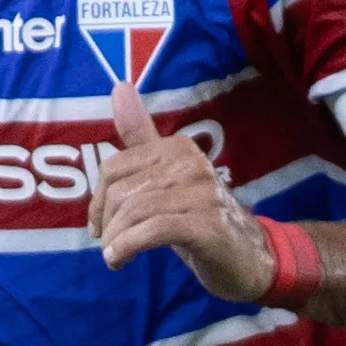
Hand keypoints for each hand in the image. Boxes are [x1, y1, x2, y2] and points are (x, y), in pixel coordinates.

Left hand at [90, 81, 270, 299]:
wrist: (248, 257)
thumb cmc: (200, 218)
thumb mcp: (167, 178)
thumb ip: (142, 137)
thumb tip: (120, 86)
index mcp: (178, 148)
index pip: (114, 168)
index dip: (98, 201)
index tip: (99, 226)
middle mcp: (192, 163)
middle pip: (122, 192)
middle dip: (107, 224)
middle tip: (108, 246)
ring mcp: (204, 194)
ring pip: (136, 212)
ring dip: (116, 241)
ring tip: (114, 258)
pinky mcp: (209, 226)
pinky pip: (154, 231)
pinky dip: (128, 246)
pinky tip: (120, 259)